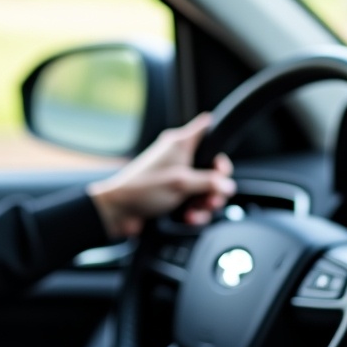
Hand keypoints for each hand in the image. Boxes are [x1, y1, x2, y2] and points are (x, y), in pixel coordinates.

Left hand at [87, 112, 235, 238]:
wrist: (118, 211)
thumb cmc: (142, 189)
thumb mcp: (181, 183)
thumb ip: (208, 182)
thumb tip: (228, 185)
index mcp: (180, 143)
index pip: (207, 128)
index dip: (219, 141)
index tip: (221, 165)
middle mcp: (179, 157)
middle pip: (211, 166)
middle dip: (216, 185)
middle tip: (212, 198)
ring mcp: (176, 176)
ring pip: (204, 187)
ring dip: (205, 202)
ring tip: (198, 211)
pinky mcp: (172, 193)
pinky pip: (193, 201)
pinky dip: (194, 211)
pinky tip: (189, 217)